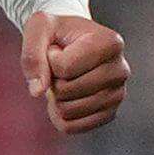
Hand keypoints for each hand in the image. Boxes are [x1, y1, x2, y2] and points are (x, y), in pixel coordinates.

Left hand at [23, 11, 127, 134]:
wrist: (73, 42)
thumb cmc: (57, 32)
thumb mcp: (38, 28)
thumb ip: (32, 54)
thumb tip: (38, 91)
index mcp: (111, 43)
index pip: (64, 67)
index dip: (49, 59)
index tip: (57, 48)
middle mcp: (121, 70)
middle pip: (66, 91)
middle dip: (52, 80)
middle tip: (60, 66)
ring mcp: (118, 95)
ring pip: (68, 111)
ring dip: (55, 97)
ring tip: (64, 79)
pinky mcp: (109, 114)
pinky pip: (71, 127)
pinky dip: (59, 115)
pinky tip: (64, 97)